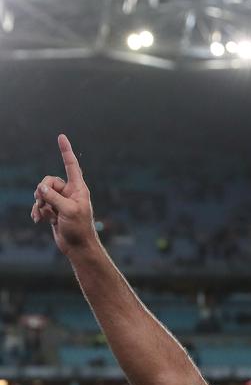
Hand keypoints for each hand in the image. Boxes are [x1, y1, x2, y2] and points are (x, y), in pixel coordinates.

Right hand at [31, 134, 98, 254]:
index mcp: (78, 189)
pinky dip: (38, 211)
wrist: (78, 247)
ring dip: (39, 203)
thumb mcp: (68, 211)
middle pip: (49, 181)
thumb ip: (53, 196)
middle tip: (42, 201)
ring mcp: (61, 202)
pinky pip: (41, 205)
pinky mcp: (54, 211)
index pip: (71, 165)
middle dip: (42, 190)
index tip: (61, 136)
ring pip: (43, 193)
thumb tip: (40, 187)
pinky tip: (38, 220)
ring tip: (42, 215)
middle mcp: (70, 193)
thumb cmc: (79, 229)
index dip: (66, 151)